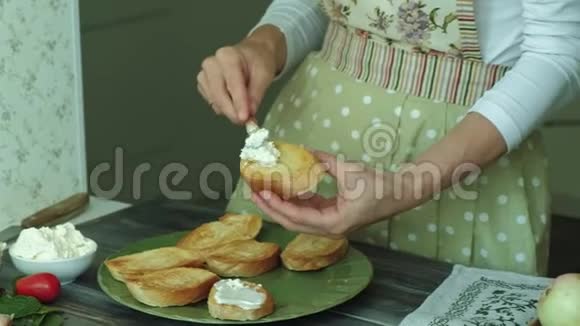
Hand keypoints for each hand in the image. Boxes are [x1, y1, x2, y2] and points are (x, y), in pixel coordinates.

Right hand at [196, 25, 285, 124]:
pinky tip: (234, 104)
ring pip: (214, 100)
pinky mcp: (203, 84)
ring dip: (228, 110)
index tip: (245, 117)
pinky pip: (211, 102)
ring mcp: (205, 74)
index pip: (232, 83)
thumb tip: (250, 113)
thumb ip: (256, 94)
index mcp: (228, 56)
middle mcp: (212, 63)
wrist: (252, 55)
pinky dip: (223, 108)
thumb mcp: (264, 75)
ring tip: (244, 110)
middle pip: (218, 93)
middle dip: (232, 110)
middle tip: (245, 121)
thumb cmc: (258, 62)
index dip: (238, 102)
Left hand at [251, 151, 410, 237]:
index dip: (276, 205)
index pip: (296, 217)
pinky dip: (294, 201)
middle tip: (253, 191)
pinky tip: (282, 189)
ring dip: (280, 205)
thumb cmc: (378, 185)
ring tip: (262, 190)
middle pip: (292, 222)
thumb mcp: (349, 170)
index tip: (261, 192)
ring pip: (298, 218)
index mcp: (333, 223)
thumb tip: (304, 150)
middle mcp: (328, 228)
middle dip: (271, 208)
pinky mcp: (332, 216)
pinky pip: (308, 211)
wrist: (400, 193)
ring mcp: (330, 224)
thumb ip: (324, 162)